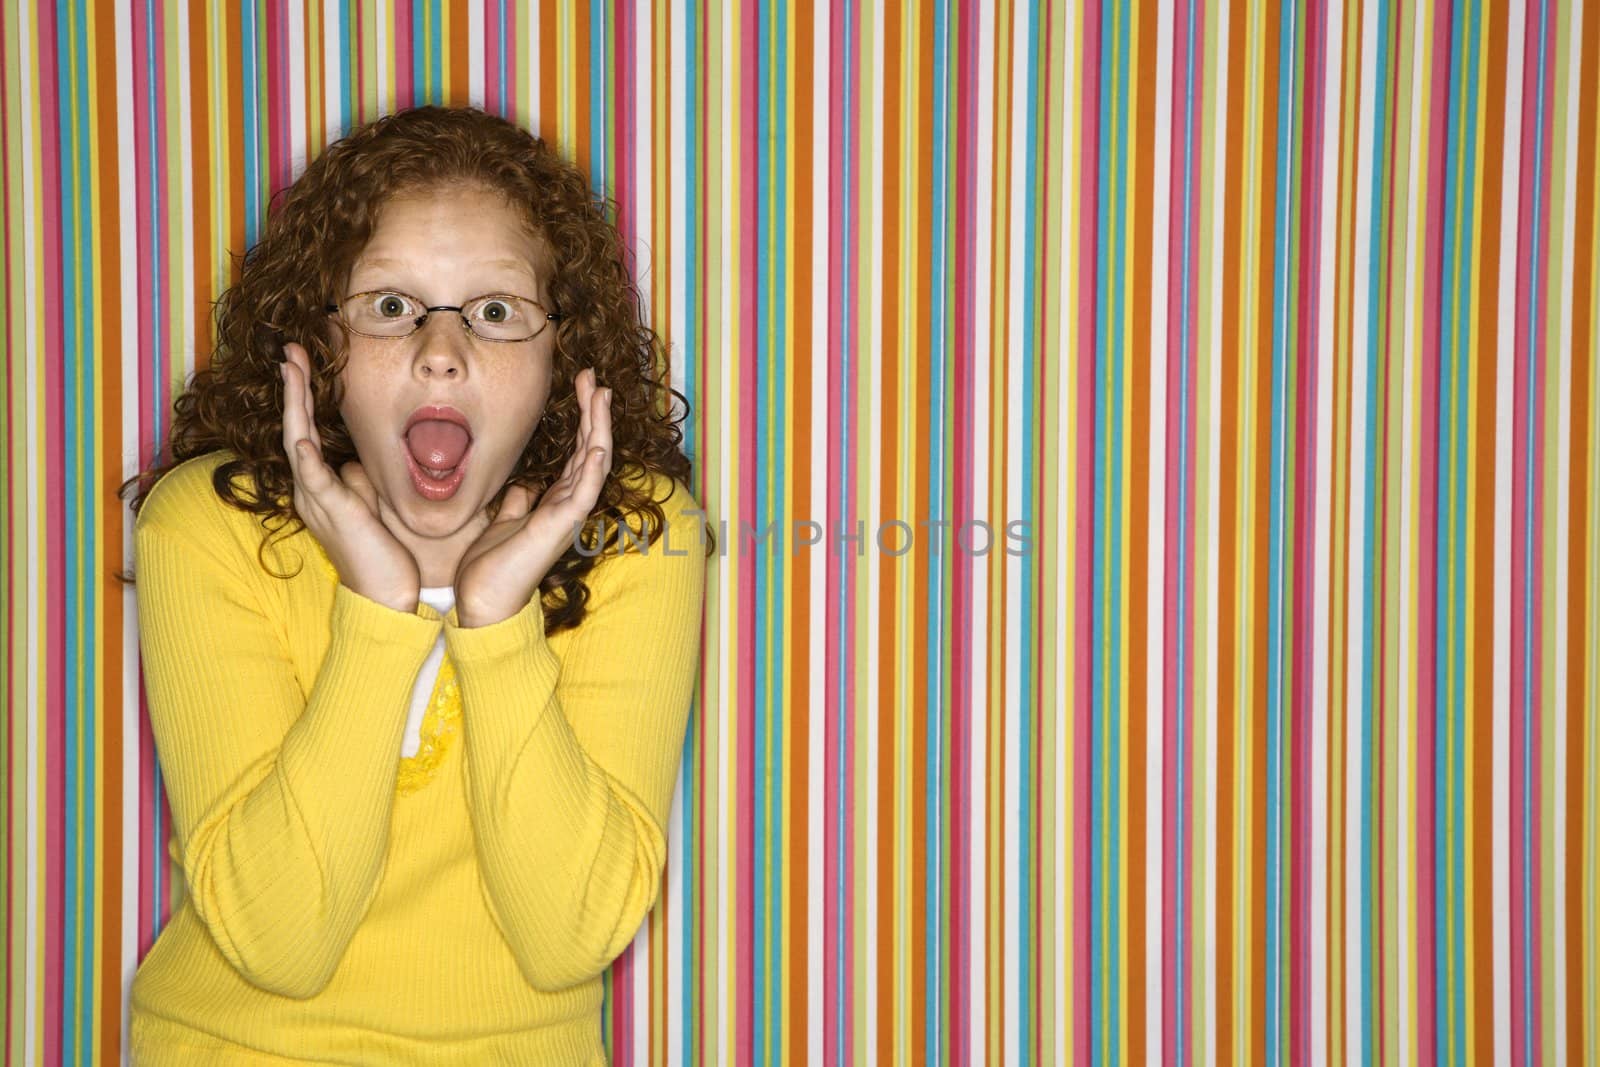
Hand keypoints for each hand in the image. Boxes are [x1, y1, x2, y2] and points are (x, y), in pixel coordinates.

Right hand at [280, 342, 420, 612]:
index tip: (303, 361)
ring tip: (291, 370)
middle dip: (292, 387)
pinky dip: (305, 455)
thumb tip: (353, 463)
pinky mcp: (334, 513)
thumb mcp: (368, 504)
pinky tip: (300, 432)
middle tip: (289, 350)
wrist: (384, 595)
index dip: (302, 396)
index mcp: (319, 485)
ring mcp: (318, 500)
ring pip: (297, 442)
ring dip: (294, 405)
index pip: (304, 430)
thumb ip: (357, 480)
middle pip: (293, 426)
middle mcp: (310, 489)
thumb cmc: (381, 552)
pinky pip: (314, 479)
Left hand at [454, 367, 613, 627]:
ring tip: (599, 393)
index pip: (578, 453)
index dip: (582, 420)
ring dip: (599, 427)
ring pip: (594, 462)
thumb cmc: (491, 568)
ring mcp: (568, 515)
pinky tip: (599, 442)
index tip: (579, 387)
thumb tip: (523, 484)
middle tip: (592, 377)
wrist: (484, 601)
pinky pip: (585, 491)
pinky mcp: (562, 526)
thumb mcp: (503, 521)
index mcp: (555, 502)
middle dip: (593, 412)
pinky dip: (595, 465)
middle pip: (590, 449)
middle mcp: (568, 505)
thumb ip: (517, 501)